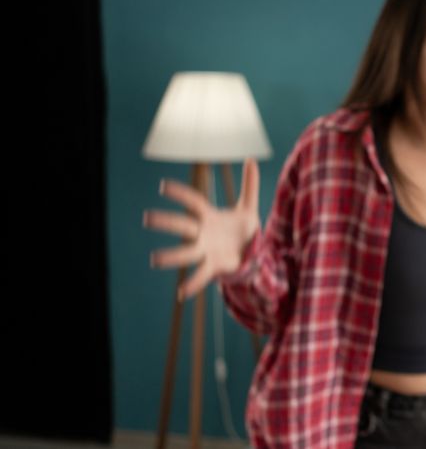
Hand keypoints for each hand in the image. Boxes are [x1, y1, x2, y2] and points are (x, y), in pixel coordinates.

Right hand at [144, 158, 261, 300]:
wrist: (251, 254)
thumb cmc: (243, 229)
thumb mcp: (248, 207)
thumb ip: (250, 185)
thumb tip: (251, 159)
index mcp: (209, 216)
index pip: (193, 202)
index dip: (181, 194)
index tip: (163, 186)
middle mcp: (203, 233)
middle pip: (183, 226)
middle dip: (166, 221)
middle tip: (147, 218)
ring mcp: (205, 251)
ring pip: (186, 253)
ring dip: (171, 256)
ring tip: (154, 259)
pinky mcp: (213, 266)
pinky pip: (201, 276)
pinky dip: (192, 284)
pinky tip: (181, 294)